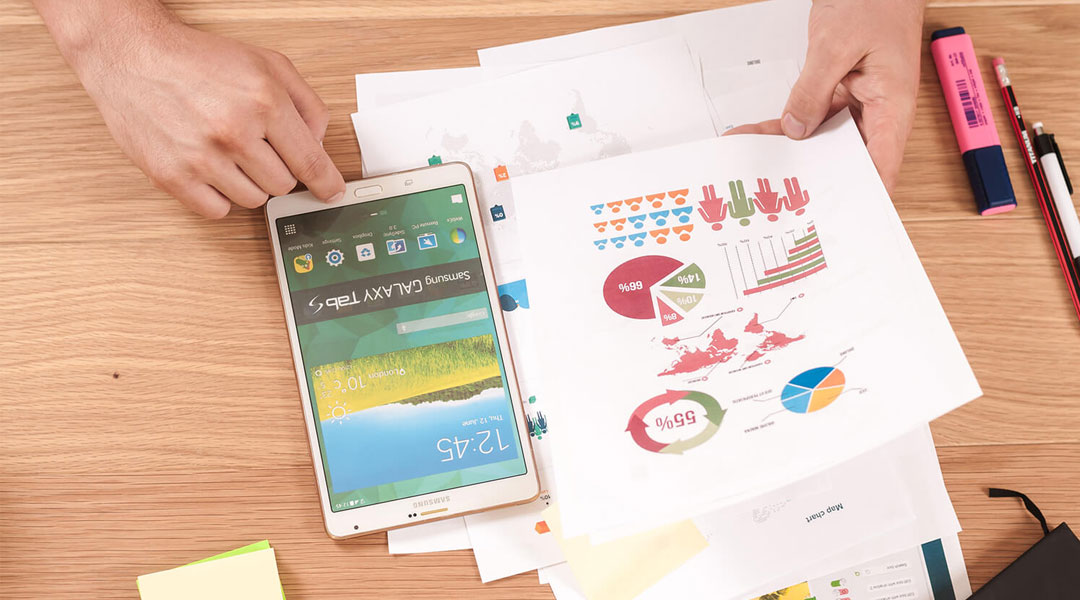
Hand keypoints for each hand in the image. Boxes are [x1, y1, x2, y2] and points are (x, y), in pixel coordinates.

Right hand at [46, 5, 344, 217]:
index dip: (326, 183)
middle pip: (283, 184)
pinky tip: (210, 168)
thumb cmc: (199, 59)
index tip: (332, 194)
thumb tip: (319, 144)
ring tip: (228, 151)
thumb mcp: (267, 64)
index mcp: (264, 102)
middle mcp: (234, 131)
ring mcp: (202, 158)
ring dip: (248, 183)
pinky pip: (217, 210)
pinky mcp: (172, 176)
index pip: (310, 161)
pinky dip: (219, 196)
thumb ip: (306, 103)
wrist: (132, 55)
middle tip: (255, 146)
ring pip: (254, 201)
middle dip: (277, 169)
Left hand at [727, 0, 925, 191]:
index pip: (881, 166)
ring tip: (756, 171)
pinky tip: (755, 136)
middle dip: (814, 180)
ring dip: (791, 154)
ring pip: (822, 142)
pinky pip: (811, 118)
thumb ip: (813, 89)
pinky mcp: (839, 94)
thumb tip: (797, 129)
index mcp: (892, 107)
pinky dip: (784, 127)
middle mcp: (878, 112)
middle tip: (780, 201)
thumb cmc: (875, 2)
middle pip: (846, 160)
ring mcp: (858, 105)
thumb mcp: (836, 46)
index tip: (836, 219)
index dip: (861, 197)